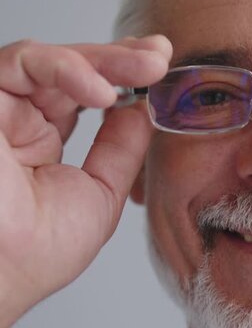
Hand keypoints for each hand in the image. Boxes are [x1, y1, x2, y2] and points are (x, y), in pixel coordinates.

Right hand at [0, 36, 171, 327]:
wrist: (7, 269)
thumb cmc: (39, 251)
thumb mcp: (100, 191)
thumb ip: (119, 147)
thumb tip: (143, 109)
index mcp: (42, 144)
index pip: (85, 95)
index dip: (123, 78)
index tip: (160, 71)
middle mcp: (19, 121)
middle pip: (75, 72)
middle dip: (123, 61)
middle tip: (160, 57)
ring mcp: (2, 108)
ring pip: (55, 61)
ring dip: (108, 60)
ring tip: (149, 67)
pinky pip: (23, 62)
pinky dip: (68, 69)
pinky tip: (104, 91)